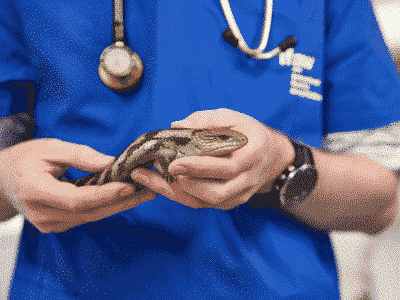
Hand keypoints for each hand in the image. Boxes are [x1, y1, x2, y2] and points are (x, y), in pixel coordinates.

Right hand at [0, 139, 155, 232]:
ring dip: (119, 205)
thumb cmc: (25, 159)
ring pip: (91, 217)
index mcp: (37, 191)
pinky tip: (124, 197)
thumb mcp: (50, 148)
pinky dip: (106, 207)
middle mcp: (43, 214)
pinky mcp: (55, 225)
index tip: (130, 185)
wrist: (3, 179)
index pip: (78, 199)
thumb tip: (111, 163)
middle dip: (122, 201)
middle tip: (149, 190)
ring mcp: (49, 224)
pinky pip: (86, 217)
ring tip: (144, 193)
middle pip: (90, 212)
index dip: (106, 194)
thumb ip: (81, 156)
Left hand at [130, 108, 293, 209]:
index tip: (174, 163)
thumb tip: (176, 126)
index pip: (227, 168)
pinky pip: (202, 203)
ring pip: (206, 202)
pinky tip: (160, 183)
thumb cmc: (248, 132)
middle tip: (158, 169)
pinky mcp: (229, 202)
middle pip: (216, 193)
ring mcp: (239, 195)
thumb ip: (206, 120)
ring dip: (175, 192)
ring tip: (150, 176)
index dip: (200, 168)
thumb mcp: (232, 117)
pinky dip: (179, 195)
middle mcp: (248, 180)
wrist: (269, 154)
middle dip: (183, 185)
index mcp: (253, 155)